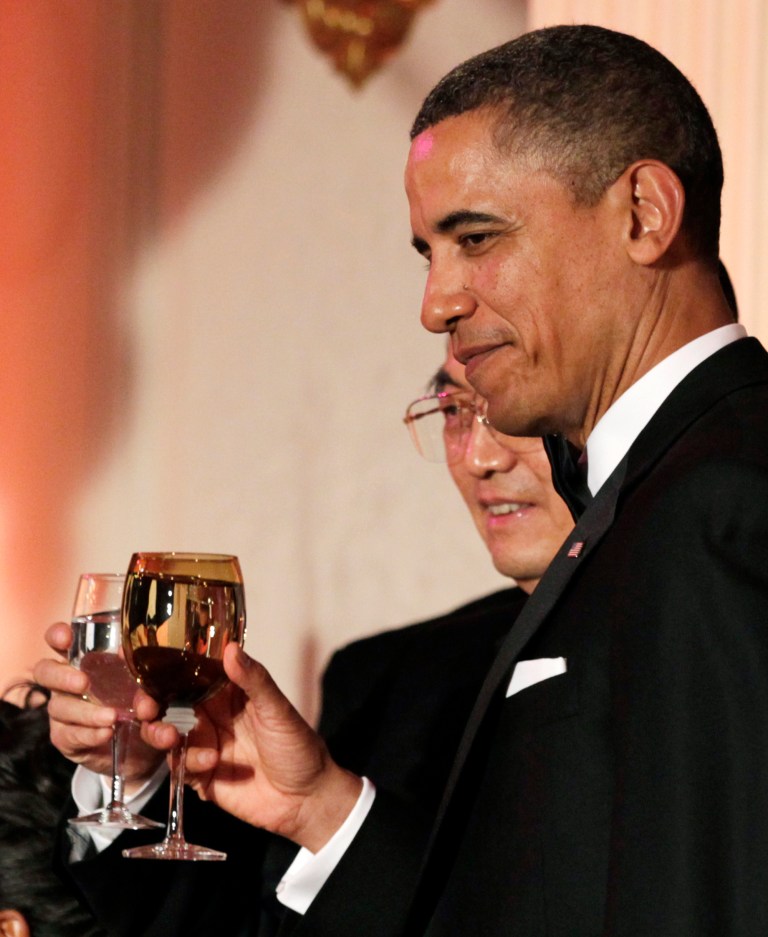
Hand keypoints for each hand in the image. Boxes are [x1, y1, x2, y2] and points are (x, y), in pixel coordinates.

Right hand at [32, 622, 164, 786]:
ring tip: (111, 717)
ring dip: (86, 712)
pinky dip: (89, 734)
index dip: (57, 636)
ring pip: (60, 707)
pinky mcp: (65, 737)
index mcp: (83, 661)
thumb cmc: (137, 706)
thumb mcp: (149, 694)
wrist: (136, 747)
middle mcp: (66, 683)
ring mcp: (62, 710)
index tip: (66, 637)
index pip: (59, 641)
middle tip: (84, 683)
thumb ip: (148, 694)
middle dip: (61, 676)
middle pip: (45, 672)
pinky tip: (106, 733)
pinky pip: (70, 735)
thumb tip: (146, 702)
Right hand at [140, 644, 362, 851]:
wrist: (307, 798)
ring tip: (172, 736)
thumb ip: (254, 680)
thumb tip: (230, 648)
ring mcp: (204, 746)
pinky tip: (210, 761)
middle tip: (147, 708)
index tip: (150, 672)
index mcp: (226, 693)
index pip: (188, 677)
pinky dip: (187, 762)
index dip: (165, 674)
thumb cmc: (298, 745)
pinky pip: (179, 767)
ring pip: (166, 736)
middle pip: (168, 706)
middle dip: (151, 705)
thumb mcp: (277, 709)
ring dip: (161, 733)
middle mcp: (210, 717)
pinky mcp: (201, 777)